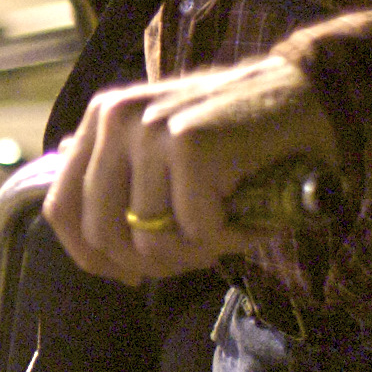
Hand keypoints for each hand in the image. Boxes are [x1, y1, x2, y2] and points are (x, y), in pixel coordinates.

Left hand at [47, 53, 336, 280]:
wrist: (309, 97)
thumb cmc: (239, 138)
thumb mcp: (166, 151)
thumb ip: (121, 180)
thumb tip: (86, 240)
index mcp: (101, 121)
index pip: (62, 208)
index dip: (90, 255)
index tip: (127, 274)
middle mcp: (115, 120)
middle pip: (102, 233)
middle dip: (150, 264)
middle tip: (196, 255)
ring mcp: (150, 130)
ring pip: (150, 242)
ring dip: (196, 254)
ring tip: (229, 230)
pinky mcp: (190, 145)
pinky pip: (197, 230)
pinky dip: (230, 239)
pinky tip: (251, 218)